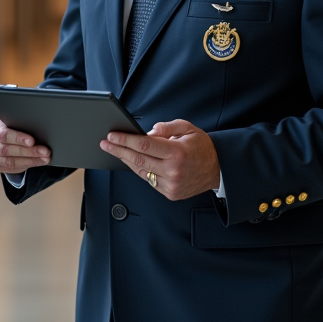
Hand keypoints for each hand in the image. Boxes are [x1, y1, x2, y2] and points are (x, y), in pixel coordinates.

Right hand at [0, 117, 50, 173]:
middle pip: (6, 150)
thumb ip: (23, 125)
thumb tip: (40, 131)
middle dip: (28, 152)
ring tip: (44, 159)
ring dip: (30, 161)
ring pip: (9, 161)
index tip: (32, 141)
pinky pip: (9, 168)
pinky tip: (37, 162)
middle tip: (45, 152)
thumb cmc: (14, 125)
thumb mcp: (16, 121)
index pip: (3, 134)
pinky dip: (25, 166)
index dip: (18, 138)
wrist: (5, 134)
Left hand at [99, 120, 220, 200]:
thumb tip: (147, 133)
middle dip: (118, 150)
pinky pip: (149, 180)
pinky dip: (139, 170)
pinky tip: (131, 162)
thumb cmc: (201, 147)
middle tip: (105, 143)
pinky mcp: (170, 193)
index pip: (144, 145)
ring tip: (115, 151)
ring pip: (141, 172)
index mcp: (177, 152)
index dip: (125, 140)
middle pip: (138, 159)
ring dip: (126, 161)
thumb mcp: (187, 128)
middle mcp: (173, 171)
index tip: (112, 136)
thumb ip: (166, 128)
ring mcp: (171, 184)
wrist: (217, 169)